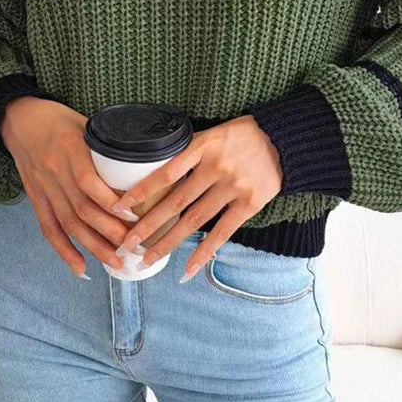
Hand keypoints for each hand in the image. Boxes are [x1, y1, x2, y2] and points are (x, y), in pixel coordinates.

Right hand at [1, 97, 131, 277]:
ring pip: (68, 224)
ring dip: (93, 247)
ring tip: (116, 263)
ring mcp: (44, 188)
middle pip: (82, 210)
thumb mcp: (86, 124)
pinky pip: (49, 228)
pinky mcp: (36, 198)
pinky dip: (64, 251)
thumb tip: (140, 163)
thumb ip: (107, 145)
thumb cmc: (57, 119)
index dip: (112, 204)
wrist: (18, 118)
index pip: (90, 183)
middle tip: (134, 247)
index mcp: (70, 149)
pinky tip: (80, 268)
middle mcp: (55, 172)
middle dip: (110, 233)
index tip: (136, 217)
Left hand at [109, 115, 282, 282]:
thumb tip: (158, 172)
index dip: (140, 192)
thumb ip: (189, 151)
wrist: (283, 139)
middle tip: (125, 242)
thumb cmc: (242, 135)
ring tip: (146, 257)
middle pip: (175, 203)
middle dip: (147, 225)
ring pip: (194, 221)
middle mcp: (215, 168)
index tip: (118, 207)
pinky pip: (222, 232)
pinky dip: (203, 252)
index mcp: (202, 147)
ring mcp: (233, 187)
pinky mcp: (250, 203)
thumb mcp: (212, 133)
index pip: (164, 174)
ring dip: (168, 242)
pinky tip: (186, 268)